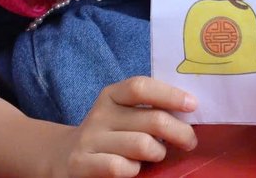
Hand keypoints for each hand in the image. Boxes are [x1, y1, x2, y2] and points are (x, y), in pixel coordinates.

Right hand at [49, 77, 197, 176]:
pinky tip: (134, 168)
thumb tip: (190, 110)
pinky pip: (120, 166)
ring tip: (158, 154)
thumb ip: (148, 109)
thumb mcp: (122, 114)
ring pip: (142, 144)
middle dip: (180, 131)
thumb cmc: (108, 135)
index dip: (170, 95)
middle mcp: (100, 114)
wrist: (63, 157)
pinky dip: (134, 169)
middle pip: (152, 120)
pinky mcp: (81, 164)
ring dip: (158, 152)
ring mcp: (89, 140)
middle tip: (190, 141)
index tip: (193, 105)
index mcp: (112, 95)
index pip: (141, 87)